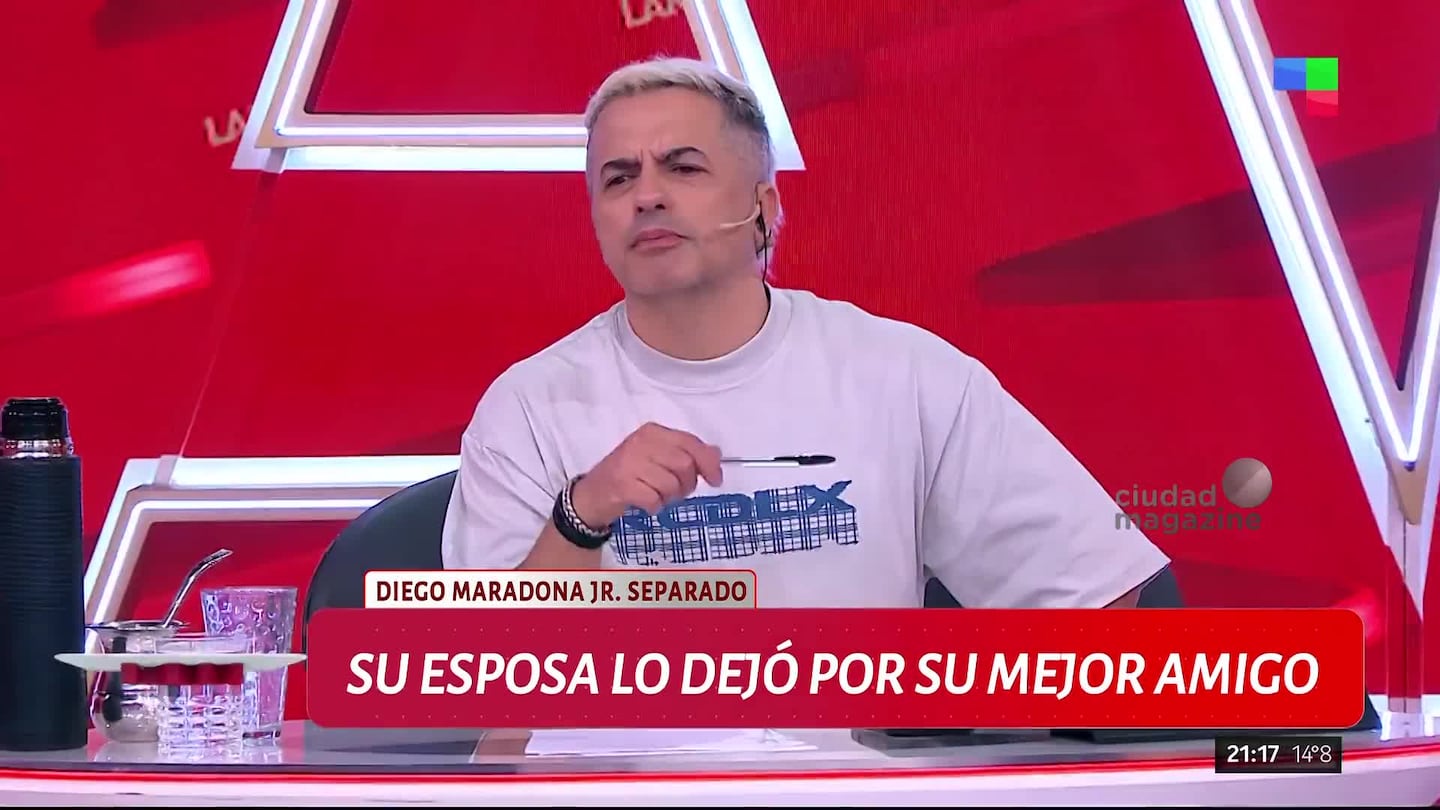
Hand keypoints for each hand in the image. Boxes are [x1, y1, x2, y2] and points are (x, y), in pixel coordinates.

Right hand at [570, 422, 722, 527]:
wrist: (592, 495)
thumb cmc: (629, 475)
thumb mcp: (657, 458)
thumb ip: (685, 453)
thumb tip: (716, 453)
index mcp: (652, 432)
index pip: (691, 443)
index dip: (708, 463)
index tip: (716, 480)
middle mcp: (641, 442)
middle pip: (685, 465)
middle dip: (687, 485)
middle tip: (676, 492)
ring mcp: (629, 463)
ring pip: (671, 484)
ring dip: (670, 498)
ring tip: (657, 497)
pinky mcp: (621, 484)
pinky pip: (654, 499)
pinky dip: (655, 507)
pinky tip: (646, 504)